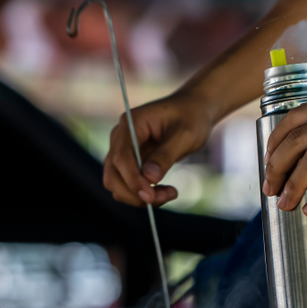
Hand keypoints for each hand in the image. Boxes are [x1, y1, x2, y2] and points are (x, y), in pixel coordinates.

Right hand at [103, 90, 214, 206]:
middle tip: (165, 197)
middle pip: (112, 174)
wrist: (194, 110)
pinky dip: (143, 193)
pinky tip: (166, 191)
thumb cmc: (191, 117)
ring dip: (139, 196)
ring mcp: (123, 150)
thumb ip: (166, 156)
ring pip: (117, 183)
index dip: (132, 179)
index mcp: (131, 123)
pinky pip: (129, 184)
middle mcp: (121, 137)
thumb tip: (149, 179)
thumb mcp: (185, 135)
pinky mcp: (131, 162)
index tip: (150, 195)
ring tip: (169, 194)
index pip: (121, 157)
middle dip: (134, 192)